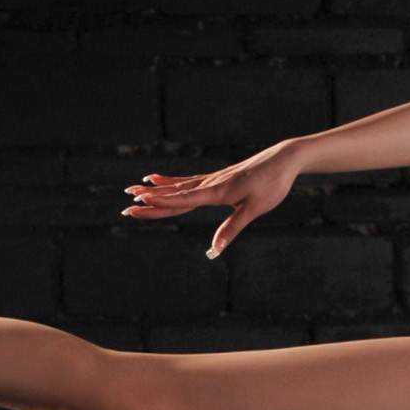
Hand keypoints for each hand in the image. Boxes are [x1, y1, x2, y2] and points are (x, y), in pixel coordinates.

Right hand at [120, 140, 299, 258]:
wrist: (284, 159)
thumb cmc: (272, 184)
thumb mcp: (255, 209)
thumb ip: (231, 229)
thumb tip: (214, 251)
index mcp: (217, 192)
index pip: (182, 200)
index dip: (159, 204)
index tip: (138, 204)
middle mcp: (210, 184)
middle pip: (174, 195)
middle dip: (149, 201)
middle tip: (125, 206)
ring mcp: (212, 179)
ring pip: (177, 187)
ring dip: (155, 190)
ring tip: (133, 189)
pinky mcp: (217, 178)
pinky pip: (187, 181)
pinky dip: (170, 182)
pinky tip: (157, 179)